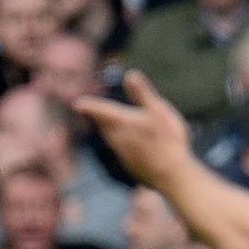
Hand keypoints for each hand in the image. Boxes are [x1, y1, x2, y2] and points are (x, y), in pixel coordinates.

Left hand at [73, 71, 195, 190]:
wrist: (170, 175)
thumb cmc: (167, 139)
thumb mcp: (158, 110)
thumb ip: (142, 93)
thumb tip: (129, 74)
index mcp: (122, 122)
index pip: (99, 111)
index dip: (88, 106)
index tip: (77, 104)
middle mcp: (117, 139)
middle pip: (103, 126)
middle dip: (97, 117)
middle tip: (90, 111)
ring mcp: (122, 154)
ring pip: (110, 139)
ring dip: (107, 130)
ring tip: (106, 124)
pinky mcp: (130, 166)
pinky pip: (120, 151)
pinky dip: (120, 143)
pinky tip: (128, 144)